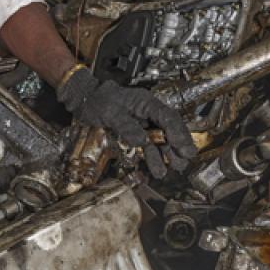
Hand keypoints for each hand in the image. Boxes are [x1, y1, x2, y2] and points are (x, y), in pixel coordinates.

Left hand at [58, 66, 194, 176]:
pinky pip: (148, 145)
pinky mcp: (136, 132)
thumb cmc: (96, 100)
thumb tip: (142, 141)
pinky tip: (156, 169)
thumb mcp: (109, 112)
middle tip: (183, 162)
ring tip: (170, 169)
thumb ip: (126, 126)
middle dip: (178, 146)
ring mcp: (143, 122)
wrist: (84, 99)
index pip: (168, 117)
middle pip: (169, 129)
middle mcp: (148, 112)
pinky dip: (153, 157)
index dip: (178, 134)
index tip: (184, 149)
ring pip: (160, 139)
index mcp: (146, 102)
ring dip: (165, 155)